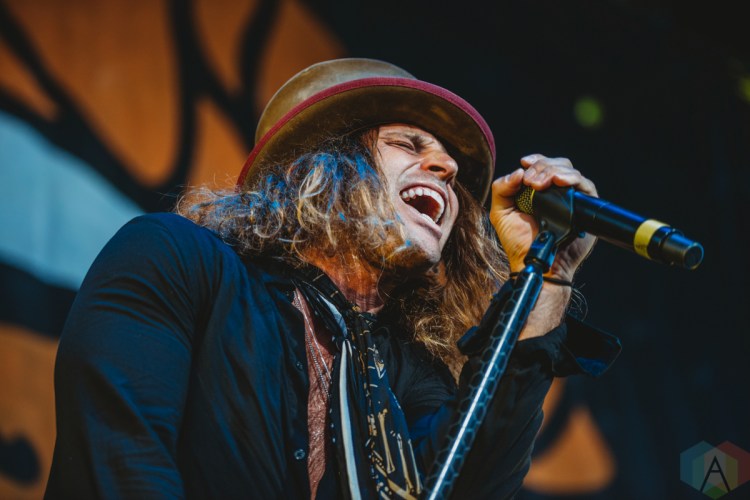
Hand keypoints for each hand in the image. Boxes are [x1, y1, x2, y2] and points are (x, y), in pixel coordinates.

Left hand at [489, 154, 597, 280]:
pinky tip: (560, 182)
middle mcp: (557, 193)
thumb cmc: (518, 242)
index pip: (543, 165)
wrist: (535, 262)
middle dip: (542, 167)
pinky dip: (572, 179)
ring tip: (539, 184)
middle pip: (558, 164)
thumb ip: (502, 189)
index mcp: (538, 191)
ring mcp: (572, 199)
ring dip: (554, 172)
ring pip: (570, 172)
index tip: (525, 163)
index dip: (536, 160)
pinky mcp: (585, 208)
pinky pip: (585, 186)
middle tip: (531, 181)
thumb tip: (518, 171)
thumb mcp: (501, 213)